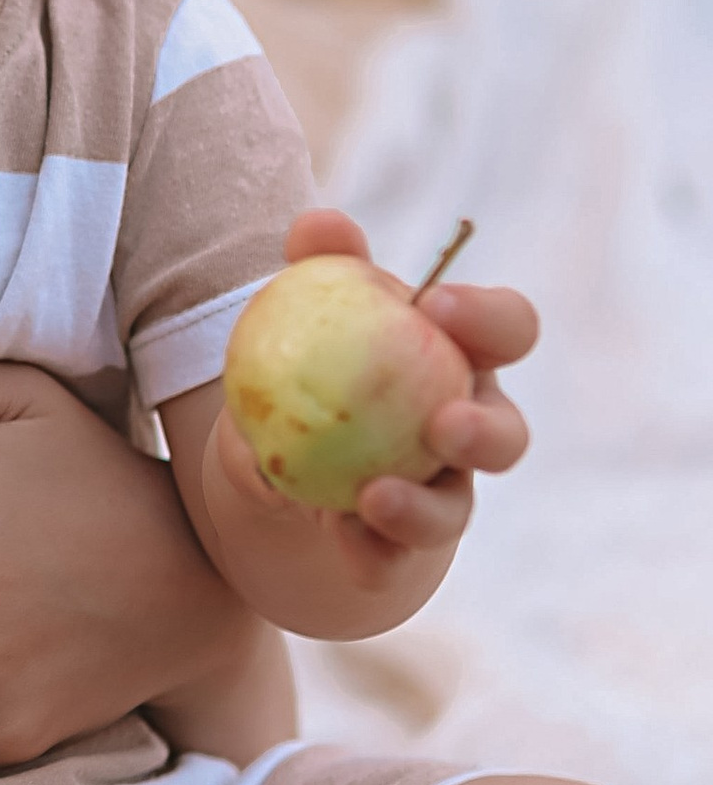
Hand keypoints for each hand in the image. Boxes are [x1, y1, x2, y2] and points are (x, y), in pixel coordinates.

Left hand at [206, 205, 533, 590]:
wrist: (276, 455)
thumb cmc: (313, 355)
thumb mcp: (307, 309)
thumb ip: (317, 265)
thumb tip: (319, 225)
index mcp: (462, 355)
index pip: (507, 329)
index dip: (489, 318)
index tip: (439, 304)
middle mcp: (469, 426)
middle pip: (507, 433)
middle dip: (486, 431)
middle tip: (442, 425)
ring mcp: (443, 492)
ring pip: (455, 508)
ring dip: (421, 507)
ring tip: (373, 498)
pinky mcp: (401, 548)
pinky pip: (394, 558)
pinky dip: (370, 552)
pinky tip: (343, 542)